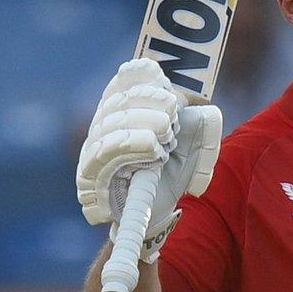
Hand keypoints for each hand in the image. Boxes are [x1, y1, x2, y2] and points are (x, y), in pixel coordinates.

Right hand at [77, 59, 222, 261]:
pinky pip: (105, 152)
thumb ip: (202, 123)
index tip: (162, 78)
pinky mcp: (90, 175)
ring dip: (143, 123)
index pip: (125, 81)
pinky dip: (132, 145)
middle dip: (149, 103)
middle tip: (172, 116)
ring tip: (166, 133)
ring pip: (112, 123)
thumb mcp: (195, 144)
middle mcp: (104, 126)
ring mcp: (94, 149)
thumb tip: (202, 109)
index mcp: (125, 110)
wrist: (157, 214)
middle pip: (119, 100)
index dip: (143, 77)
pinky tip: (152, 147)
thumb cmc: (172, 172)